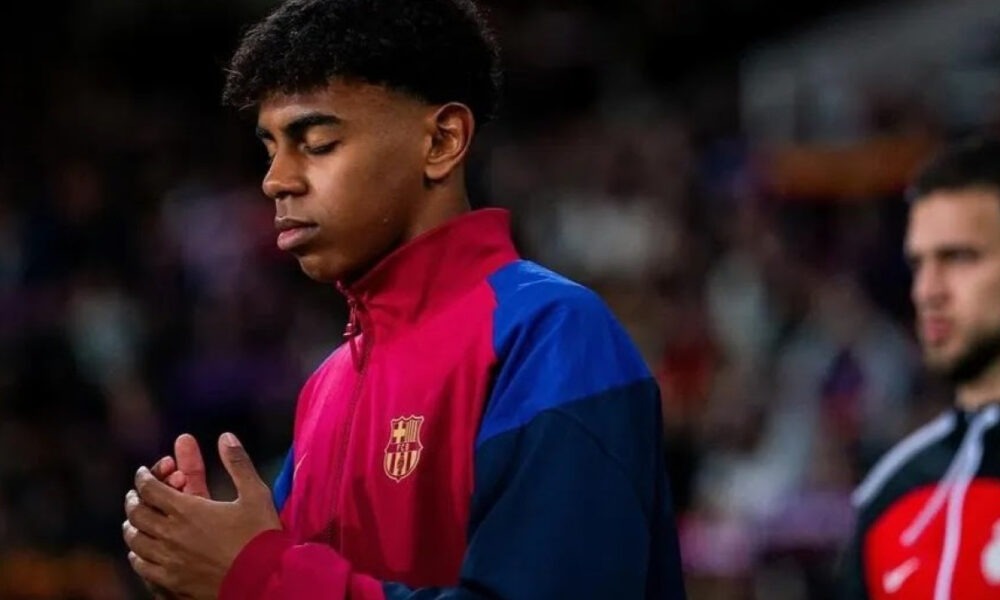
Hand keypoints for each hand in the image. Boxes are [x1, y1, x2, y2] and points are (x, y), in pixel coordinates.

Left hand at [124, 433, 280, 599]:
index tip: (144, 473)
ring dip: (133, 527)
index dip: (144, 477)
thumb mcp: (255, 494)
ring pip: (135, 541)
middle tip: (137, 495)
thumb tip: (226, 436)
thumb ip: (238, 464)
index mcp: (187, 510)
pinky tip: (142, 553)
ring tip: (136, 522)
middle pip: (137, 514)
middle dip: (135, 500)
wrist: (263, 582)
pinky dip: (137, 555)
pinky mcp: (169, 584)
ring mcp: (167, 562)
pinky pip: (141, 567)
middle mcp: (170, 535)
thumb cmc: (260, 537)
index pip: (150, 489)